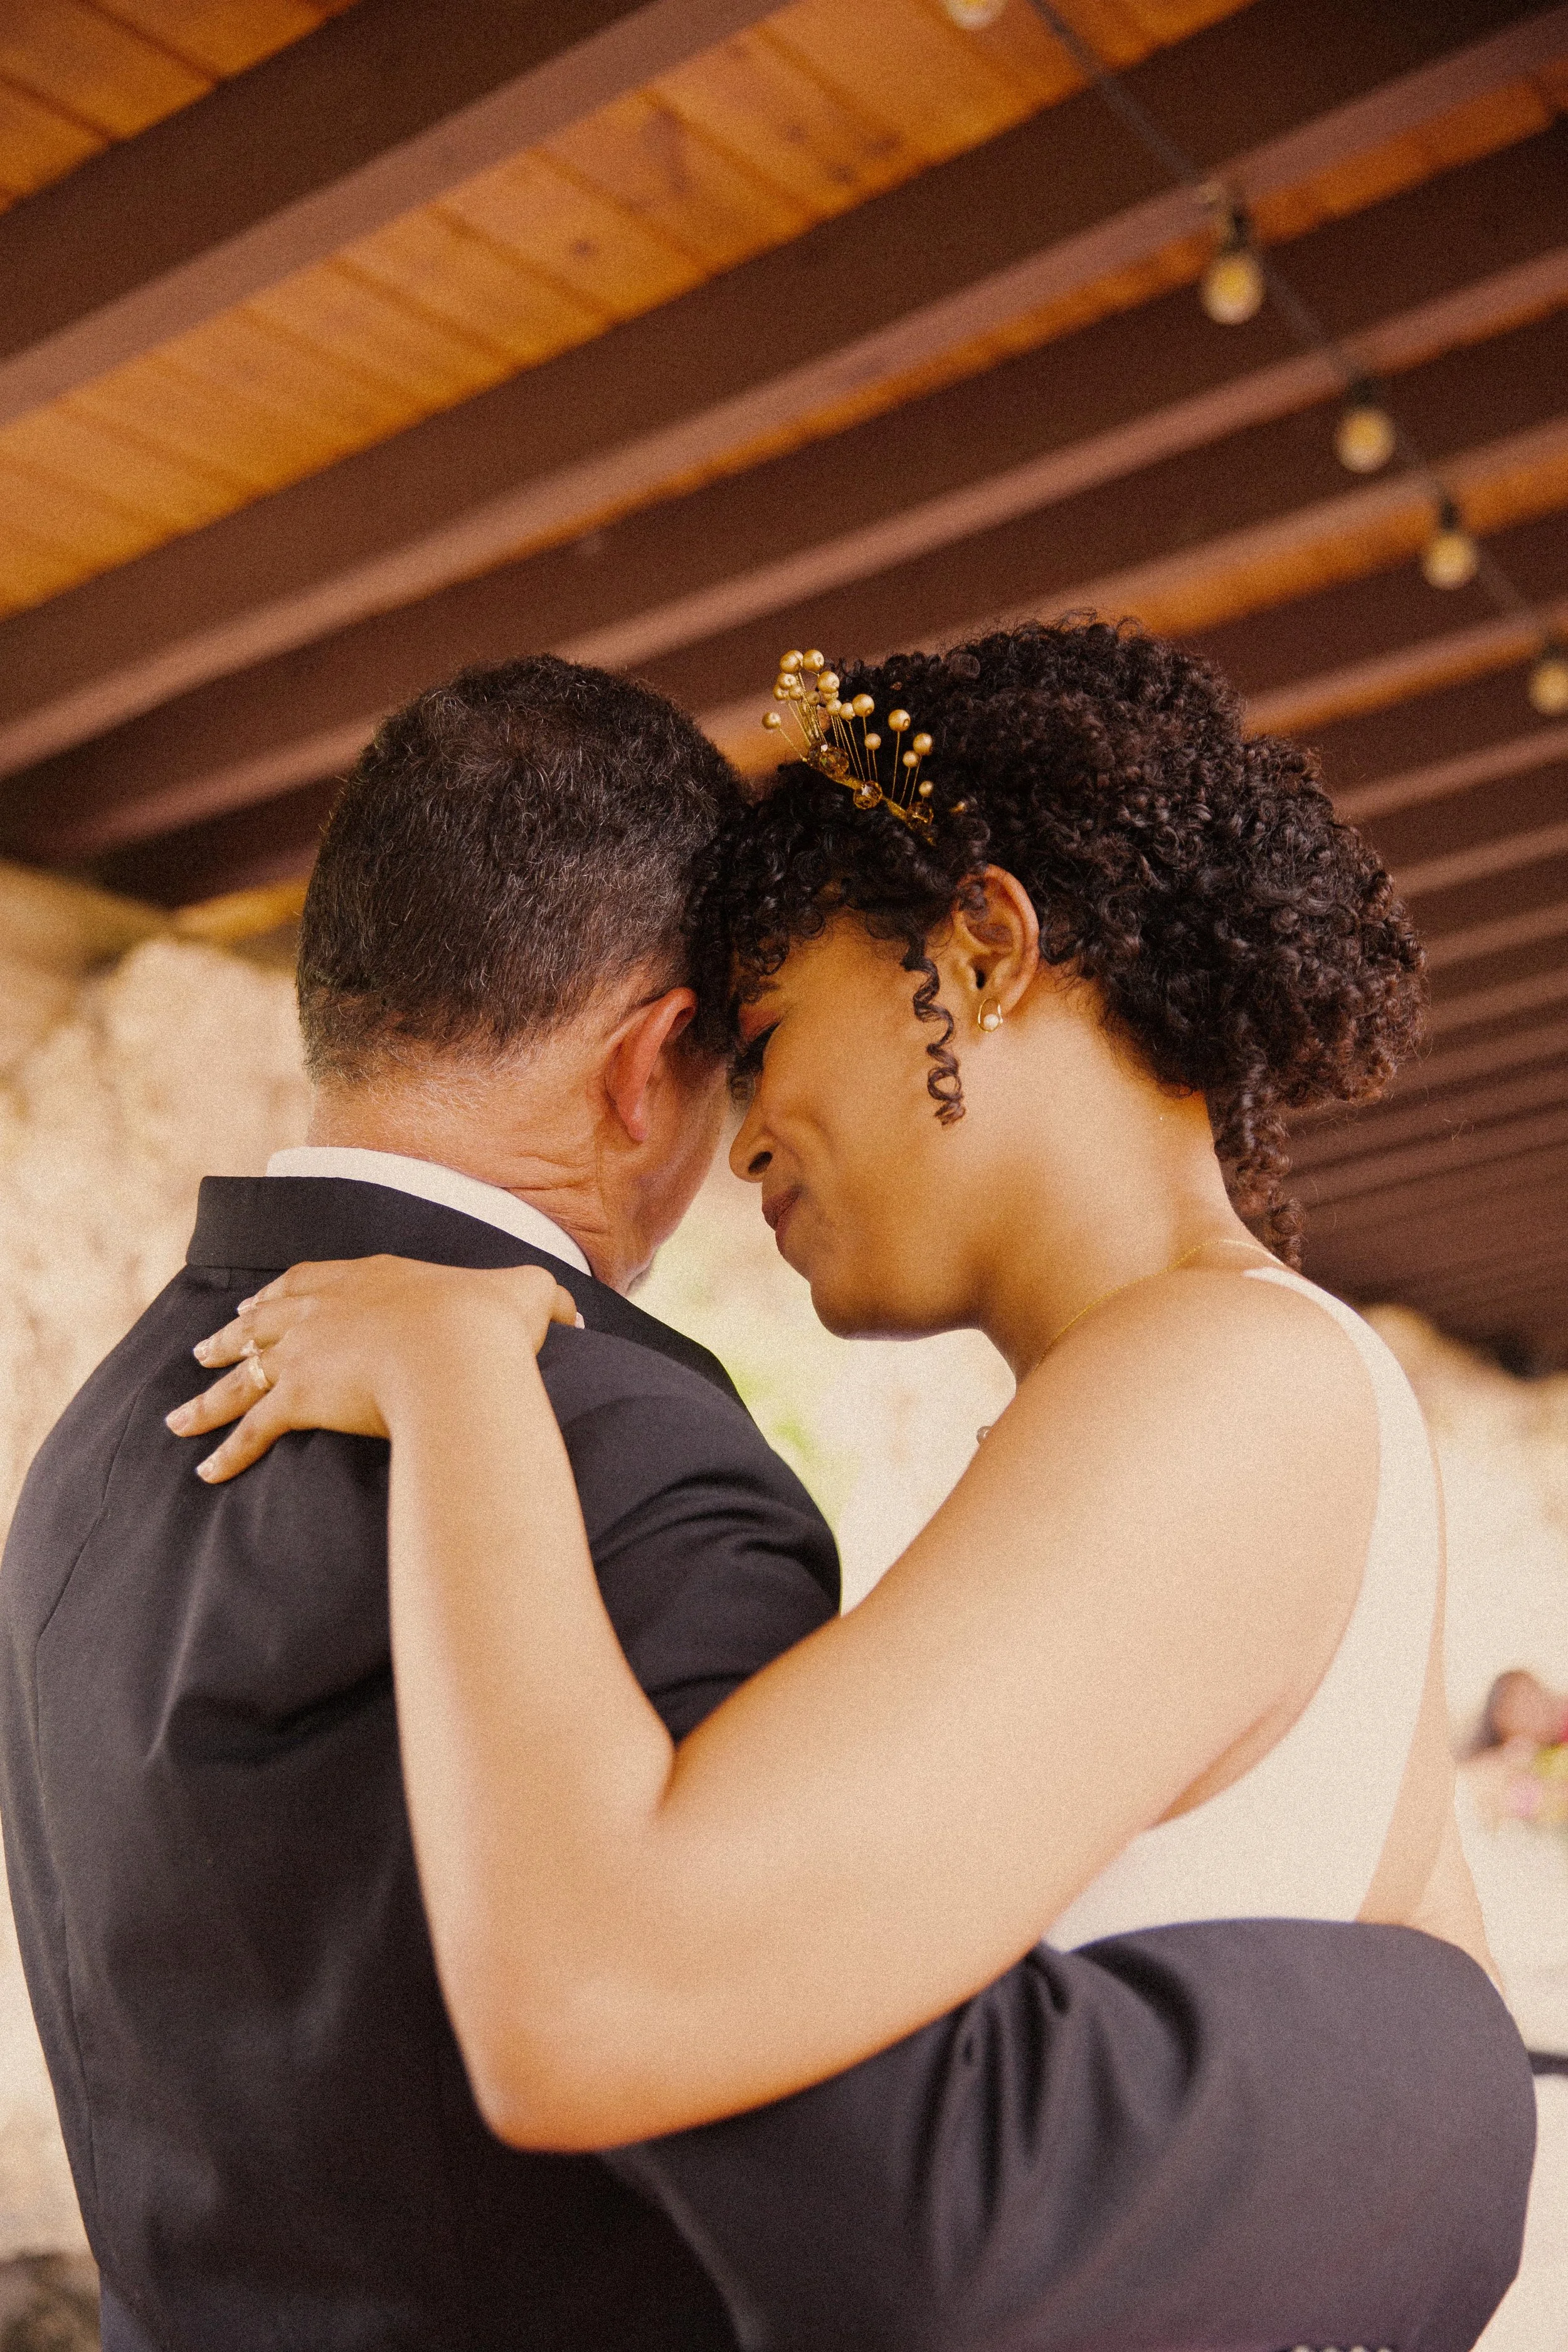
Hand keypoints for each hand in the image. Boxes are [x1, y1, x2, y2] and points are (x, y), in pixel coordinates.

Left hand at [166, 1255, 582, 1482]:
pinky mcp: (300, 1397)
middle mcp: (327, 1308)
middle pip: (263, 1321)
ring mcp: (307, 1351)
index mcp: (371, 1277)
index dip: (284, 1293)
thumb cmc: (492, 1322)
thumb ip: (548, 1303)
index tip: (258, 1303)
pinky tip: (206, 1470)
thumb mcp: (528, 1295)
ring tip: (180, 1414)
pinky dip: (226, 1450)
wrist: (459, 1352)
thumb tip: (576, 1320)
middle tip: (206, 1345)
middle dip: (231, 1336)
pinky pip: (251, 1429)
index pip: (311, 1280)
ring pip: (241, 1374)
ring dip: (208, 1396)